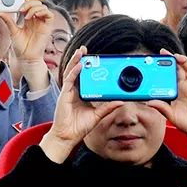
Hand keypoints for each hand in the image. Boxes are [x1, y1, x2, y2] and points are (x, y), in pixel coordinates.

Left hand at [0, 0, 54, 62]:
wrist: (26, 58)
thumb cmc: (21, 47)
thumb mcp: (13, 31)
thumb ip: (8, 20)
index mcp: (28, 19)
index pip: (29, 5)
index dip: (24, 2)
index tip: (16, 7)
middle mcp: (36, 20)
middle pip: (37, 3)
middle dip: (29, 3)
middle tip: (21, 10)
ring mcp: (42, 23)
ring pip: (43, 7)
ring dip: (34, 8)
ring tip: (27, 16)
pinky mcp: (48, 27)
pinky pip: (50, 15)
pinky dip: (43, 12)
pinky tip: (35, 16)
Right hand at [38, 46, 124, 163]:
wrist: (68, 136)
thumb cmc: (79, 127)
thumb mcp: (98, 115)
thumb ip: (108, 107)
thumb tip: (120, 101)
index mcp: (80, 94)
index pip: (83, 77)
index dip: (86, 67)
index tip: (92, 60)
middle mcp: (73, 91)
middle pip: (75, 71)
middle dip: (79, 59)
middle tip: (85, 50)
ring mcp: (68, 92)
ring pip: (70, 72)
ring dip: (75, 61)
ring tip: (81, 52)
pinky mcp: (65, 95)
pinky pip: (69, 80)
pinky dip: (74, 72)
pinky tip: (79, 65)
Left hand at [146, 51, 186, 149]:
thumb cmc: (186, 123)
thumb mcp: (171, 116)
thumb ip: (162, 108)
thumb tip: (149, 102)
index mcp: (174, 92)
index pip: (167, 77)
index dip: (161, 70)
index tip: (153, 63)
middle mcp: (183, 87)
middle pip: (177, 69)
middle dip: (170, 60)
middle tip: (162, 52)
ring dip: (183, 61)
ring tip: (176, 55)